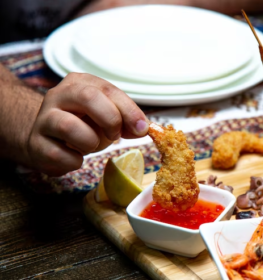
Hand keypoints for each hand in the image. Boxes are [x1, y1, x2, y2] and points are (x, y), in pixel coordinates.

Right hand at [26, 73, 148, 175]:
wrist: (47, 140)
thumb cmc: (83, 125)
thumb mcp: (108, 118)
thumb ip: (126, 120)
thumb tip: (142, 128)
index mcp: (80, 83)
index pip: (108, 89)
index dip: (129, 110)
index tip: (141, 128)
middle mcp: (58, 95)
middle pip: (88, 97)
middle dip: (110, 120)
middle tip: (115, 136)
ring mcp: (44, 118)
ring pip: (70, 126)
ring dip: (91, 142)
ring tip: (91, 145)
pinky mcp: (35, 144)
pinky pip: (60, 155)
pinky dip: (75, 161)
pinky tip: (75, 157)